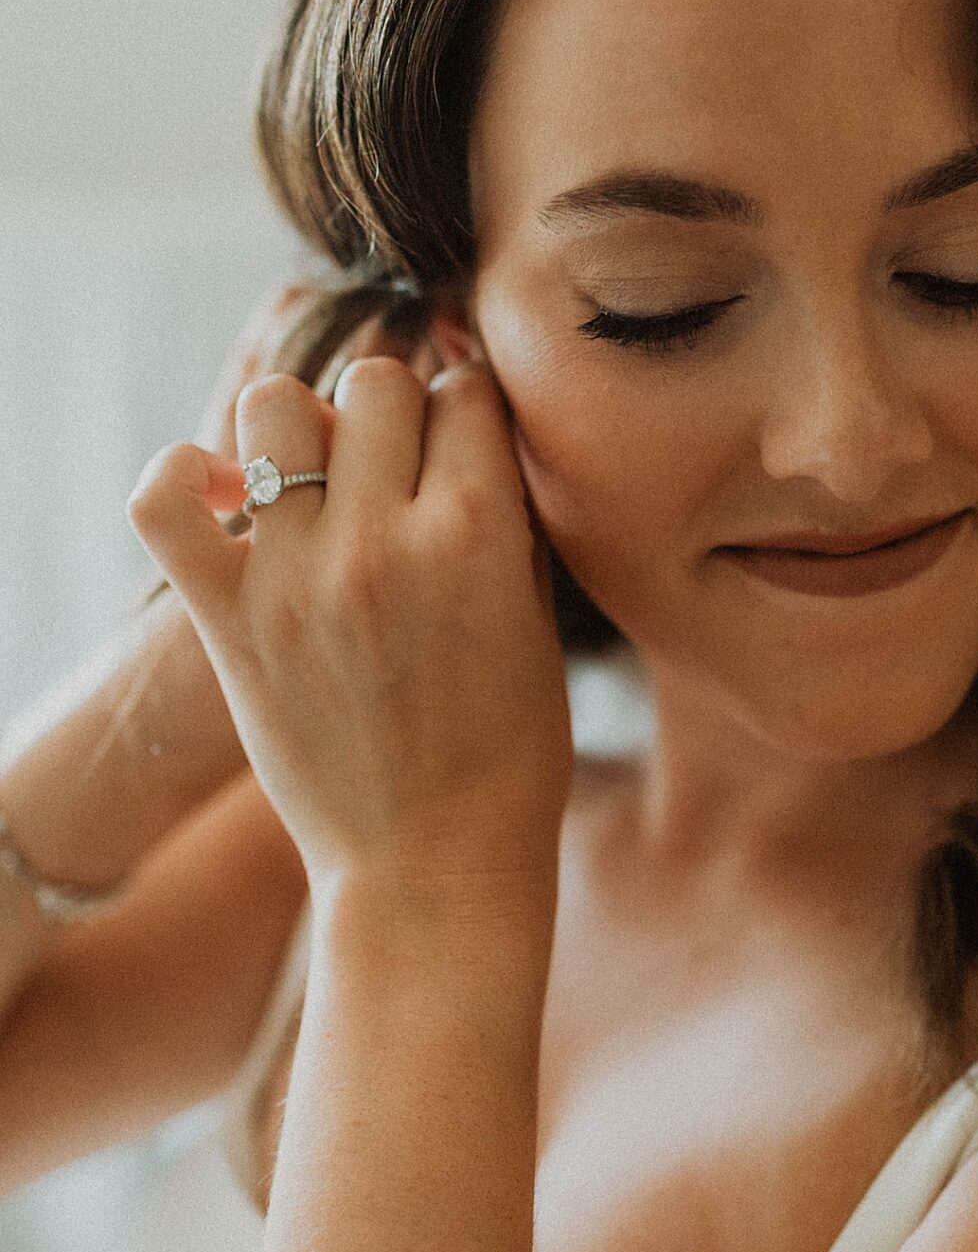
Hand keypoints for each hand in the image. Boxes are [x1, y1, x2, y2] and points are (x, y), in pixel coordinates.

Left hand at [125, 353, 573, 899]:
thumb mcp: (538, 621)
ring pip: (275, 406)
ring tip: (317, 484)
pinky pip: (164, 499)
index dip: (472, 417)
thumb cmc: (506, 755)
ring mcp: (296, 578)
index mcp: (480, 536)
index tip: (466, 454)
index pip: (468, 394)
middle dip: (395, 415)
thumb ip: (508, 519)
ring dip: (301, 429)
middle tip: (397, 476)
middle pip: (378, 383)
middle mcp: (383, 542)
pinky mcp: (228, 621)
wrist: (433, 869)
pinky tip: (223, 495)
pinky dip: (182, 476)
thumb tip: (476, 431)